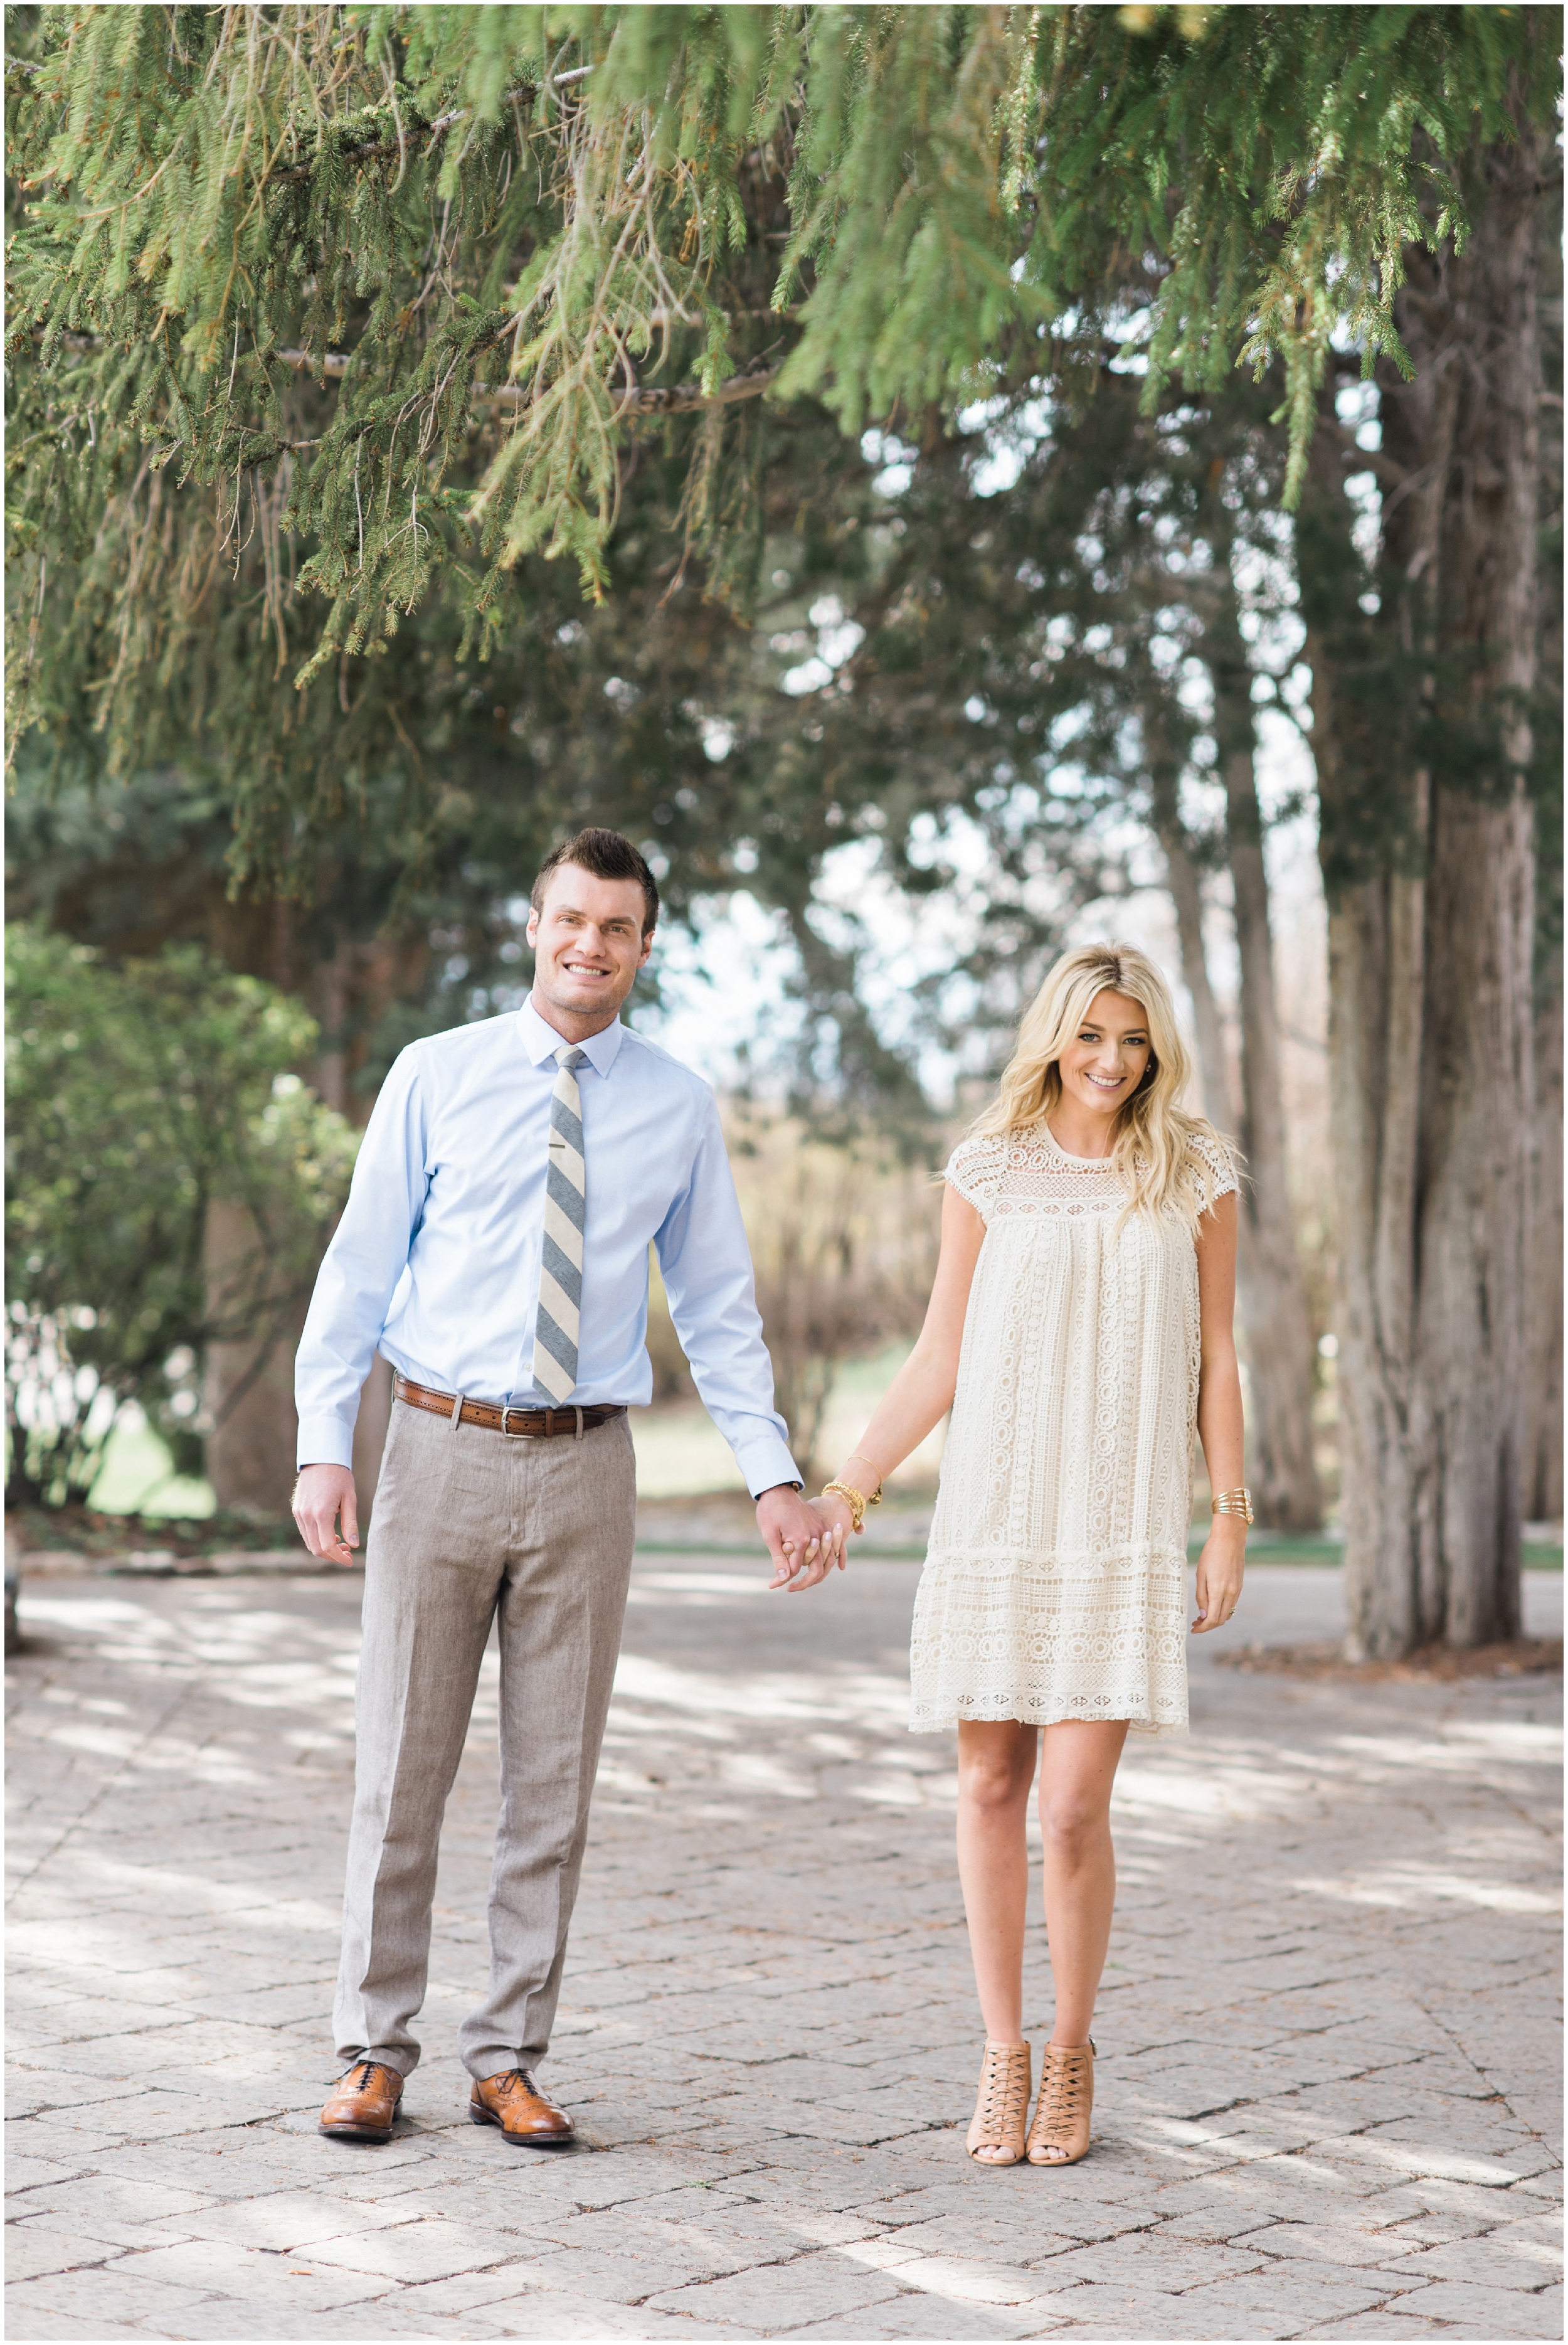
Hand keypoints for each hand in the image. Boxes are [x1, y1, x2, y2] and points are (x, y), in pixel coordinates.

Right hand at [293, 1464, 359, 1566]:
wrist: (321, 1458)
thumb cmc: (339, 1476)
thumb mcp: (350, 1499)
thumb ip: (350, 1523)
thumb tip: (354, 1546)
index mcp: (321, 1513)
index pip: (327, 1546)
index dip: (339, 1557)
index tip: (350, 1560)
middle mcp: (306, 1515)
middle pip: (316, 1549)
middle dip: (332, 1556)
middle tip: (348, 1552)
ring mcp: (299, 1513)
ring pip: (309, 1542)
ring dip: (324, 1548)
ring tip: (341, 1542)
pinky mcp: (296, 1510)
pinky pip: (305, 1532)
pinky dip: (316, 1538)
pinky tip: (330, 1533)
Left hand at [756, 1485, 845, 1592]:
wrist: (778, 1490)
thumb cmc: (770, 1511)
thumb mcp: (769, 1535)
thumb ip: (779, 1557)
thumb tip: (783, 1578)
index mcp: (801, 1540)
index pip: (796, 1569)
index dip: (783, 1579)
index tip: (772, 1585)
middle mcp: (816, 1536)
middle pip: (817, 1569)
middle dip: (804, 1582)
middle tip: (790, 1589)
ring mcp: (822, 1530)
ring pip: (828, 1559)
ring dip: (819, 1572)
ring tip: (804, 1582)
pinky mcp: (823, 1525)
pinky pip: (835, 1545)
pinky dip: (836, 1556)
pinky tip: (839, 1566)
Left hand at [1192, 1517, 1244, 1631]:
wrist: (1230, 1540)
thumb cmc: (1211, 1554)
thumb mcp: (1200, 1574)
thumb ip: (1201, 1597)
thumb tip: (1203, 1615)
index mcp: (1218, 1591)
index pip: (1212, 1620)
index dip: (1203, 1628)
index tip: (1193, 1629)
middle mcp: (1230, 1594)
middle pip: (1221, 1620)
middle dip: (1208, 1625)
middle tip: (1195, 1622)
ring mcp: (1237, 1591)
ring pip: (1227, 1614)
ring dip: (1215, 1618)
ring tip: (1202, 1615)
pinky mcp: (1239, 1587)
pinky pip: (1231, 1605)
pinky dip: (1222, 1610)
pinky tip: (1212, 1605)